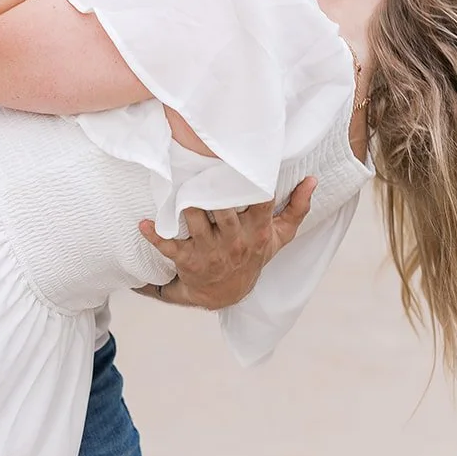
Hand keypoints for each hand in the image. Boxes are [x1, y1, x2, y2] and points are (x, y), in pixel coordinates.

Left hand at [135, 178, 316, 310]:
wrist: (226, 294)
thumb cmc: (254, 256)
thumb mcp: (280, 237)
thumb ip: (297, 208)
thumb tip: (312, 180)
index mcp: (258, 232)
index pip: (259, 204)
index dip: (253, 183)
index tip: (244, 161)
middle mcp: (235, 242)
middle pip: (223, 211)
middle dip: (213, 190)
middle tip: (200, 162)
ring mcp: (210, 252)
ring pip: (196, 224)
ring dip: (184, 206)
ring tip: (176, 183)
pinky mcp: (188, 261)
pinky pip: (169, 248)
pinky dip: (155, 236)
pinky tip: (143, 223)